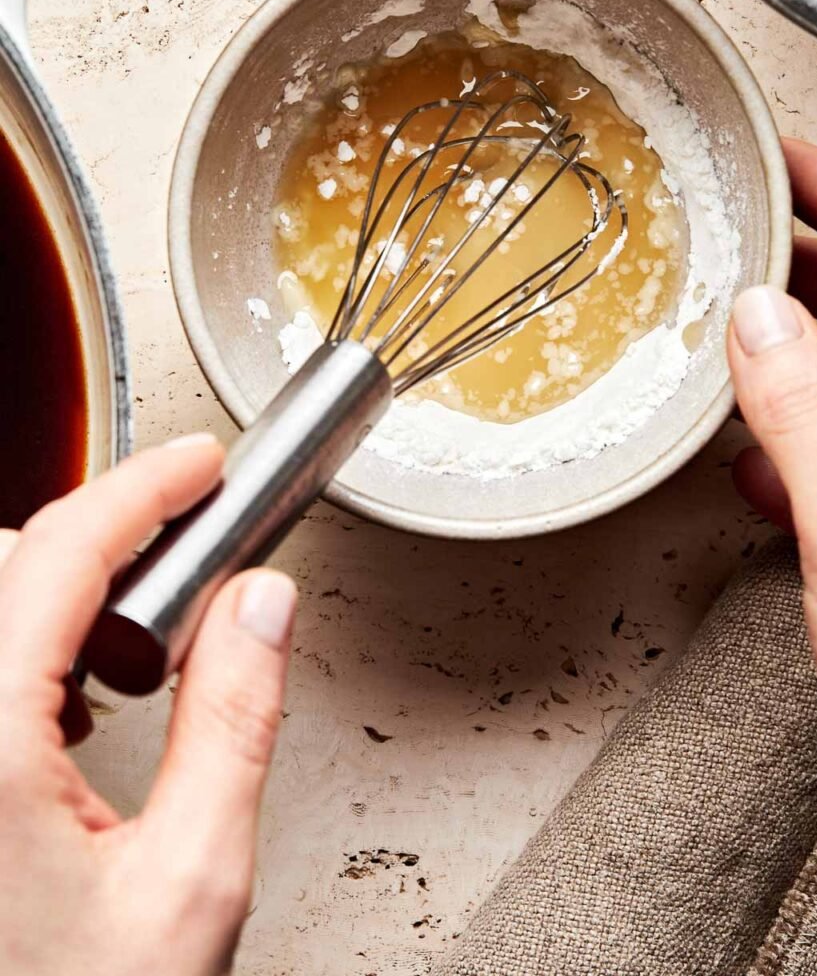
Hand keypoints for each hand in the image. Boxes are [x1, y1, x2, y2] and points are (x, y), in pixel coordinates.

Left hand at [0, 437, 296, 975]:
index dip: (144, 488)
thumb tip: (262, 609)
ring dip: (65, 599)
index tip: (200, 463)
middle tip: (193, 551)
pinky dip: (32, 653)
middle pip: (10, 570)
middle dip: (106, 539)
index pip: (61, 556)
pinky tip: (80, 706)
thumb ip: (235, 720)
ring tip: (140, 649)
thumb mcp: (191, 882)